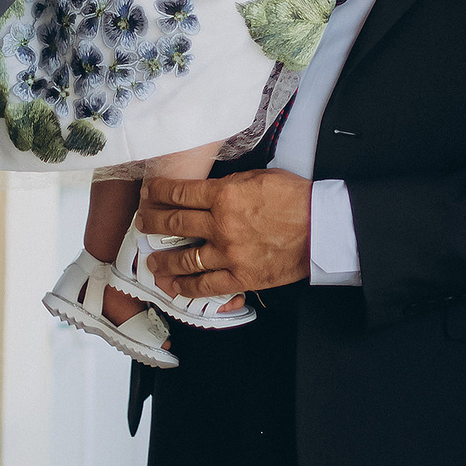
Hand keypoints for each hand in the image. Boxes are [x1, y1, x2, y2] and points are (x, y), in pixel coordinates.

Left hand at [133, 172, 311, 295]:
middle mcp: (221, 225)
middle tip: (142, 224)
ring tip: (152, 261)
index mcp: (225, 195)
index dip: (159, 193)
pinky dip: (186, 288)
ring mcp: (229, 254)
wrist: (322, 227)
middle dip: (152, 223)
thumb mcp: (259, 177)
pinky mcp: (241, 277)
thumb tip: (207, 192)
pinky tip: (175, 287)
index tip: (149, 194)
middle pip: (174, 224)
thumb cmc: (296, 198)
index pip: (180, 193)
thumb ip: (229, 185)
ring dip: (163, 260)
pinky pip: (206, 286)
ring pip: (184, 260)